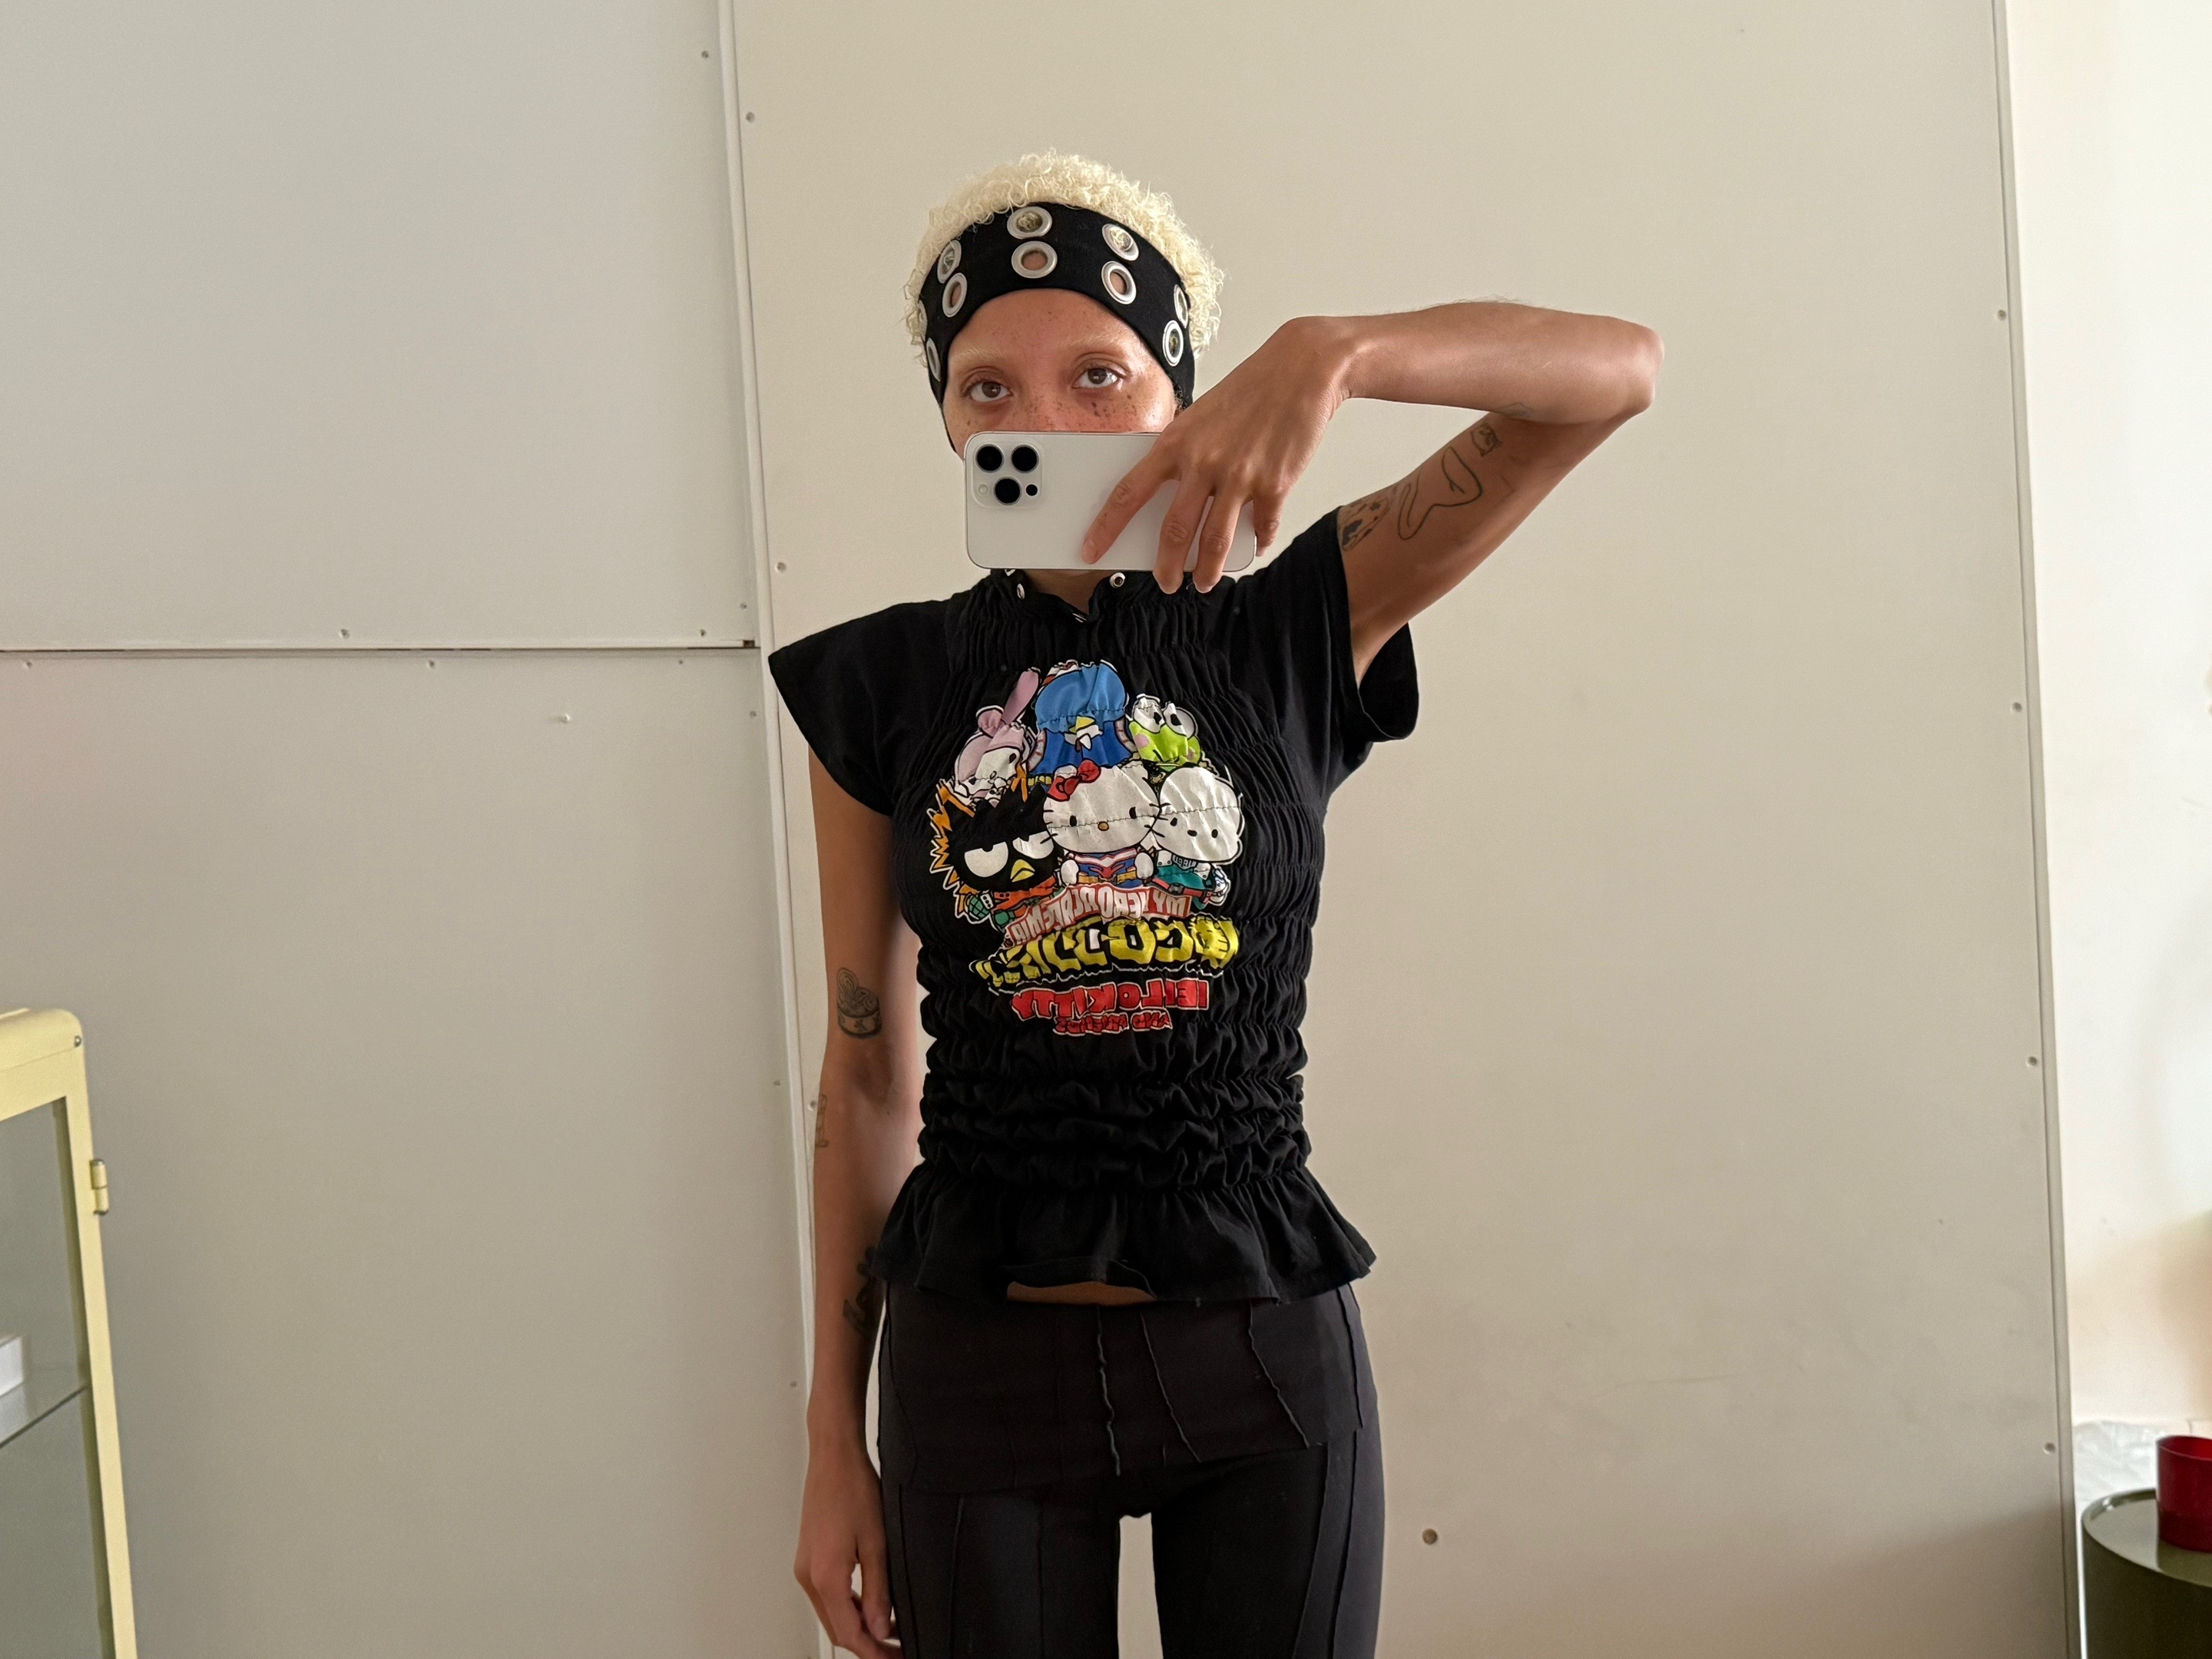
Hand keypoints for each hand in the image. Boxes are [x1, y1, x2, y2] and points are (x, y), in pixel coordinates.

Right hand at [793, 1436, 896, 1657]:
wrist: (834, 1458)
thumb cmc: (853, 1488)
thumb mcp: (877, 1543)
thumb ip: (879, 1591)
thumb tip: (881, 1628)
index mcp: (825, 1576)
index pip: (850, 1634)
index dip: (875, 1652)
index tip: (896, 1656)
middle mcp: (809, 1576)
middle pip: (838, 1630)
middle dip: (868, 1644)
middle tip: (898, 1648)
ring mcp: (806, 1568)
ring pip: (832, 1614)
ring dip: (858, 1627)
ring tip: (890, 1629)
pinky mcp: (809, 1559)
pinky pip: (827, 1596)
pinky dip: (848, 1608)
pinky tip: (870, 1605)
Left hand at [1080, 316, 1353, 592]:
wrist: (1301, 368)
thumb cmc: (1249, 390)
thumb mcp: (1201, 417)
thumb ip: (1185, 455)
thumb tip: (1176, 496)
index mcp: (1176, 443)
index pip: (1129, 493)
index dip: (1106, 527)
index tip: (1090, 550)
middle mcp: (1203, 462)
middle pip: (1175, 530)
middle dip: (1166, 566)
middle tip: (1165, 582)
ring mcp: (1240, 476)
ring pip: (1215, 542)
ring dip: (1207, 571)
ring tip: (1204, 582)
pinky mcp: (1275, 485)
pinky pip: (1262, 528)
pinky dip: (1259, 542)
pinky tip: (1257, 545)